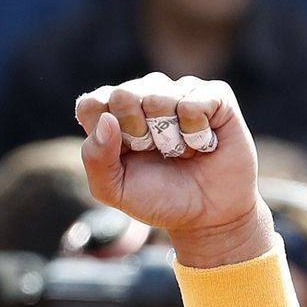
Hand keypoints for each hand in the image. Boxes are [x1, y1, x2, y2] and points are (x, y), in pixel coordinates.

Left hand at [75, 74, 269, 267]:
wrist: (208, 215)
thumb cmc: (157, 198)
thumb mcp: (113, 189)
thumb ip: (95, 158)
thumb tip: (107, 119)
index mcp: (112, 114)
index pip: (92, 103)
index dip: (105, 131)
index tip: (125, 153)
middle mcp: (144, 95)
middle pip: (123, 95)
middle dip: (136, 132)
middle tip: (155, 151)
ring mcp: (179, 91)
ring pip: (157, 96)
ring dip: (168, 136)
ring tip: (180, 149)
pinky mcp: (214, 95)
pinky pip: (194, 102)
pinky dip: (195, 131)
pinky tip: (201, 142)